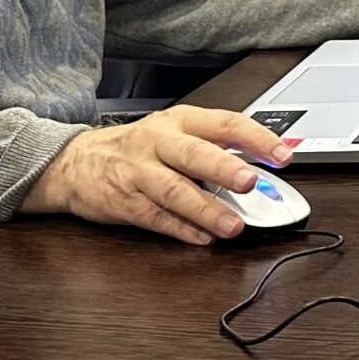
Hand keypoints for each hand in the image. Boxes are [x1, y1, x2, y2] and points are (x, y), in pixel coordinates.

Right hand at [24, 106, 288, 244]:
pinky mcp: (124, 202)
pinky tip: (202, 238)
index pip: (224, 123)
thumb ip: (215, 149)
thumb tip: (263, 170)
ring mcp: (139, 173)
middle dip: (224, 169)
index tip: (283, 155)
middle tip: (251, 182)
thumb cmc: (138, 147)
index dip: (256, 138)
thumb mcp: (175, 134)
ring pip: (175, 191)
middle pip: (194, 154)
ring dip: (206, 210)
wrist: (76, 162)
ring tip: (232, 226)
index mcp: (180, 121)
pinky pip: (155, 218)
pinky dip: (180, 230)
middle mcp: (159, 143)